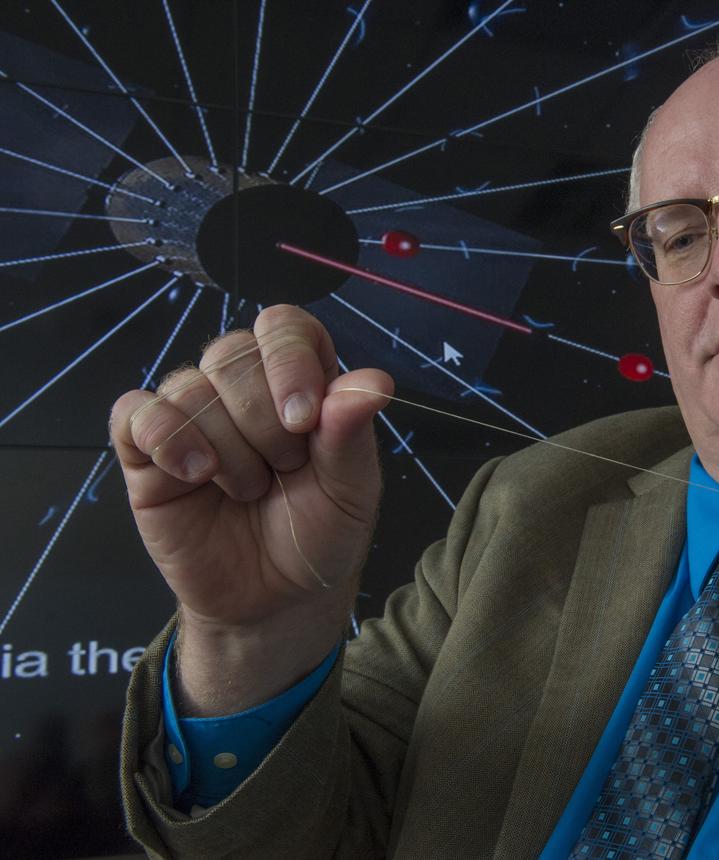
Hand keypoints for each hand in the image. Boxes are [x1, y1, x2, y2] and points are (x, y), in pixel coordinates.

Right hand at [109, 304, 391, 711]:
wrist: (276, 601)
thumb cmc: (321, 535)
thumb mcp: (351, 490)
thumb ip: (353, 434)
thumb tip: (374, 380)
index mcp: (301, 381)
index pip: (285, 327)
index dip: (289, 359)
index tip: (305, 419)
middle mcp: (243, 388)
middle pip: (232, 354)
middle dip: (263, 422)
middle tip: (283, 473)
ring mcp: (192, 416)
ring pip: (188, 386)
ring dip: (226, 448)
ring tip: (248, 490)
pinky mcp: (146, 451)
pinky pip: (134, 412)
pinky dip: (166, 437)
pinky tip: (196, 474)